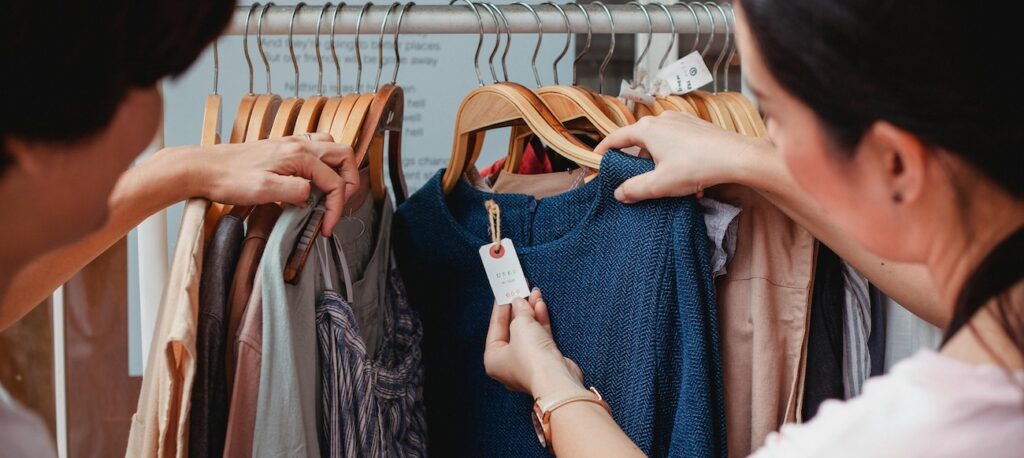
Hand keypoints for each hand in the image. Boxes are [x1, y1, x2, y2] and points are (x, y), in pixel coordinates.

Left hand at [177, 132, 359, 234]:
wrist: (203, 168)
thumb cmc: (229, 179)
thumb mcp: (264, 190)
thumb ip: (296, 191)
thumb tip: (313, 196)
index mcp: (299, 155)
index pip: (335, 181)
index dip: (336, 207)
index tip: (327, 227)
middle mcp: (299, 144)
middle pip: (344, 156)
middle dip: (349, 182)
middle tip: (339, 205)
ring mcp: (291, 144)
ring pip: (332, 149)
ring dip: (338, 170)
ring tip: (331, 193)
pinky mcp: (283, 148)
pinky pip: (315, 148)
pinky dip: (323, 164)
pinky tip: (312, 180)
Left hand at [484, 288, 585, 399]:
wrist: (557, 380)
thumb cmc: (532, 358)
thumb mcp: (520, 326)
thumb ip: (519, 312)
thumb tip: (519, 303)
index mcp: (494, 358)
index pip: (495, 327)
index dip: (501, 308)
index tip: (504, 292)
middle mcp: (509, 362)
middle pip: (512, 329)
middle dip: (518, 309)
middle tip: (521, 290)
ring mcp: (528, 362)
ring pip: (528, 332)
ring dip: (531, 313)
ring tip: (534, 294)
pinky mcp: (545, 361)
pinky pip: (540, 337)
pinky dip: (541, 322)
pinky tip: (541, 306)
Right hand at [592, 111, 771, 202]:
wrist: (737, 157)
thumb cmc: (696, 166)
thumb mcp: (659, 184)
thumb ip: (635, 189)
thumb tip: (619, 193)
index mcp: (647, 129)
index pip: (617, 138)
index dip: (604, 149)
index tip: (597, 158)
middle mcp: (663, 119)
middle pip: (640, 141)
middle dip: (637, 161)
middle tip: (635, 179)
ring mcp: (682, 121)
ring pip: (660, 143)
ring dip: (659, 163)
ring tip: (668, 184)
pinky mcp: (697, 127)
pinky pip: (678, 143)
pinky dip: (676, 159)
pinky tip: (688, 178)